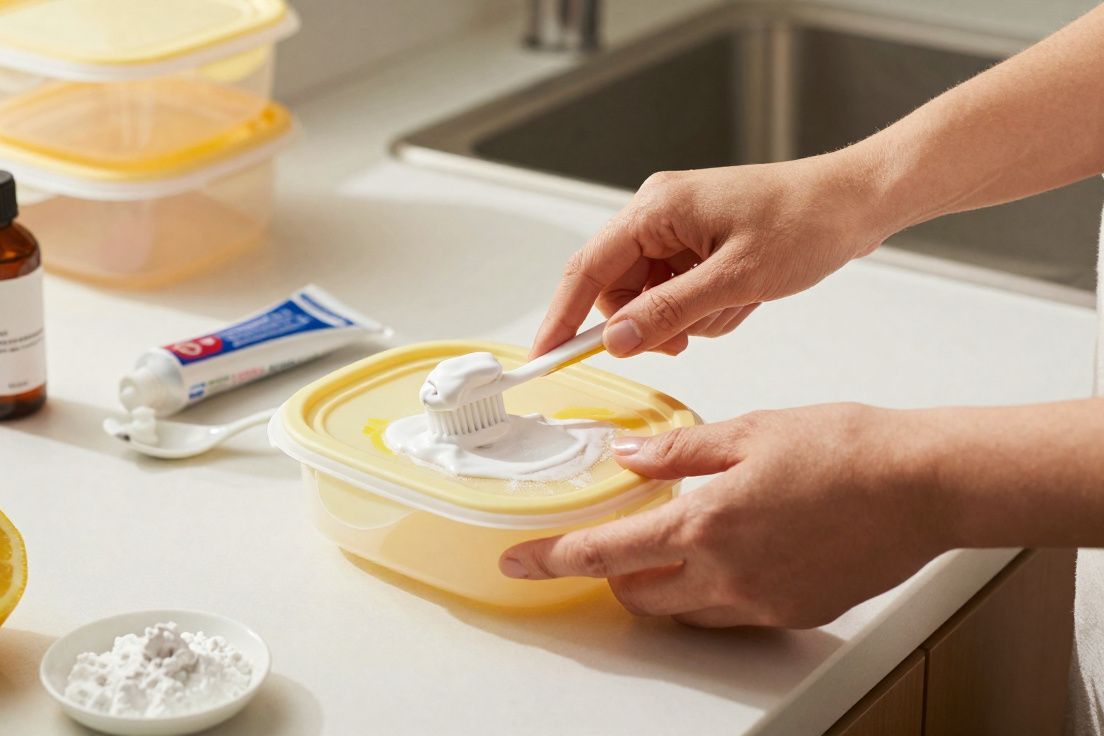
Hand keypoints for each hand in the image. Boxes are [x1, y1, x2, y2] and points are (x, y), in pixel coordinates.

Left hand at [498, 404, 949, 627]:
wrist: (924, 484)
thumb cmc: (845, 448)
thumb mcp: (747, 432)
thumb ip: (677, 451)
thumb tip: (627, 458)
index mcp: (705, 525)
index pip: (603, 554)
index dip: (552, 559)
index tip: (520, 562)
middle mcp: (727, 576)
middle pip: (639, 595)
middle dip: (615, 572)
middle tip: (619, 538)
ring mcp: (762, 602)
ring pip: (685, 610)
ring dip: (665, 583)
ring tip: (684, 539)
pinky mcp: (794, 612)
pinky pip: (732, 612)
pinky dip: (715, 588)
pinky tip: (739, 549)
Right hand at [531, 153, 895, 357]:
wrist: (857, 201)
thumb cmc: (805, 223)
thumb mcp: (735, 280)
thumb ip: (668, 312)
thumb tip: (615, 341)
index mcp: (656, 209)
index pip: (587, 268)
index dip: (563, 316)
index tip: (546, 356)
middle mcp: (657, 212)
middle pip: (618, 287)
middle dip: (649, 321)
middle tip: (686, 339)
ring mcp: (677, 226)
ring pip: (650, 295)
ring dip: (686, 316)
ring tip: (735, 305)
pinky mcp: (697, 240)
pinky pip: (677, 290)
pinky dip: (705, 307)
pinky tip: (742, 297)